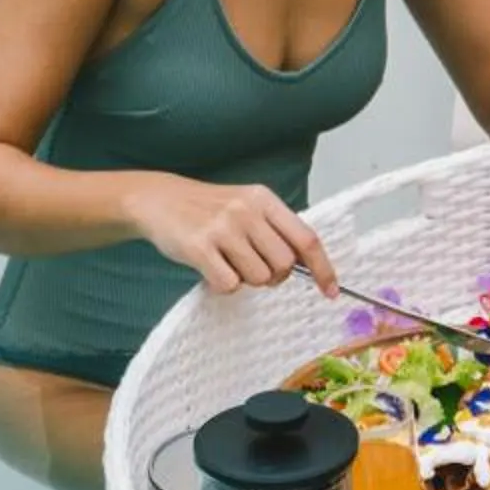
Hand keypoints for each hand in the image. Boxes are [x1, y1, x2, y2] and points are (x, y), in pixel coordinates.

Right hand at [123, 173, 338, 298]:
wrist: (159, 199)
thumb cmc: (208, 209)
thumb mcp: (247, 206)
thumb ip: (275, 231)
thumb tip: (308, 266)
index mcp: (264, 199)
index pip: (306, 238)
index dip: (323, 268)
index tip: (331, 290)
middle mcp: (247, 210)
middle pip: (285, 265)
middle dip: (274, 276)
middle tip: (252, 267)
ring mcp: (223, 228)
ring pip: (258, 278)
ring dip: (245, 279)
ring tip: (226, 262)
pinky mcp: (199, 247)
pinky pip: (229, 285)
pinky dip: (223, 285)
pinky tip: (210, 268)